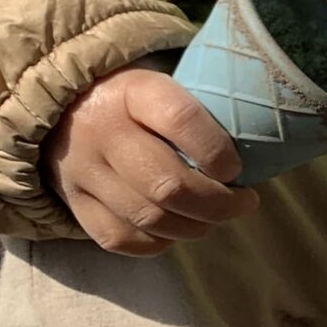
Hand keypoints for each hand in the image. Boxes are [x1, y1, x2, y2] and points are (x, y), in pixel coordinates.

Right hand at [45, 62, 259, 255]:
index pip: (182, 120)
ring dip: (195, 227)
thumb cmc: (139, 98)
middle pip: (167, 184)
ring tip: (215, 217)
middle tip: (244, 203)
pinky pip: (120, 238)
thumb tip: (263, 145)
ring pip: (148, 218)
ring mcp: (82, 170)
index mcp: (133, 90)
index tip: (238, 168)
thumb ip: (203, 107)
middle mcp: (102, 130)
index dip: (219, 152)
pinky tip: (177, 230)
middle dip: (218, 204)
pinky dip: (157, 243)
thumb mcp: (166, 83)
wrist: (63, 106)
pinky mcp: (73, 201)